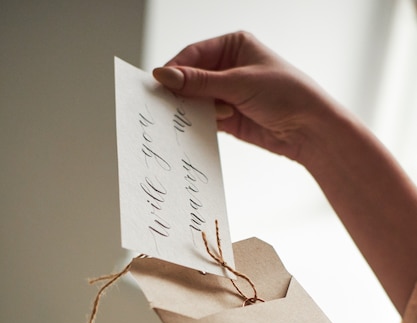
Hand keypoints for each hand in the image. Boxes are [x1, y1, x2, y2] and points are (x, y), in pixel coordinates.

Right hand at [155, 32, 416, 314]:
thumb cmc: (286, 94)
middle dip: (180, 92)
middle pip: (192, 78)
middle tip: (161, 106)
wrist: (310, 129)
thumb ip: (199, 82)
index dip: (175, 69)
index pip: (194, 54)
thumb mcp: (239, 83)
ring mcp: (229, 94)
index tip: (158, 84)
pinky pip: (205, 119)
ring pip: (197, 101)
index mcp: (234, 46)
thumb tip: (163, 76)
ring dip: (189, 111)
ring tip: (175, 121)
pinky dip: (197, 124)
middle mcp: (230, 68)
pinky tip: (188, 130)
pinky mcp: (230, 118)